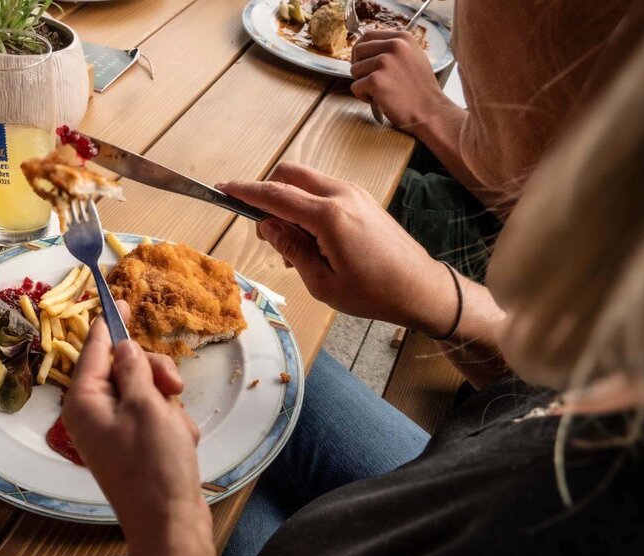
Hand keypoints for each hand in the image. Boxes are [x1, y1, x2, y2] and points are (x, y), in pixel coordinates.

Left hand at [61, 301, 214, 555]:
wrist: (169, 524)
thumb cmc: (154, 464)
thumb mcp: (147, 405)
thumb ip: (134, 369)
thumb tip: (122, 346)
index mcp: (84, 401)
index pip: (95, 349)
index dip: (110, 324)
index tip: (121, 300)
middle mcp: (92, 414)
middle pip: (125, 369)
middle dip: (153, 374)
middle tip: (173, 387)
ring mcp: (113, 433)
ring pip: (145, 392)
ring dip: (167, 403)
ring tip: (178, 428)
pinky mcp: (134, 448)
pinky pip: (154, 418)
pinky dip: (171, 425)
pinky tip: (180, 443)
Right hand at [219, 162, 458, 335]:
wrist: (421, 288)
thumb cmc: (372, 293)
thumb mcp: (321, 281)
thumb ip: (290, 248)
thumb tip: (267, 226)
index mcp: (328, 216)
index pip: (275, 195)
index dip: (245, 192)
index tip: (222, 188)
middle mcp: (341, 194)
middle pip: (290, 174)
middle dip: (268, 192)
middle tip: (265, 231)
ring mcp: (355, 193)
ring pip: (307, 181)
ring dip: (289, 202)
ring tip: (294, 246)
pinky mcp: (363, 199)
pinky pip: (324, 191)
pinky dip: (308, 205)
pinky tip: (314, 240)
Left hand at [350, 30, 449, 131]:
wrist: (430, 110)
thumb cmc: (420, 89)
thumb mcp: (413, 57)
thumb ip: (394, 49)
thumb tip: (369, 47)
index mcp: (402, 37)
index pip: (368, 36)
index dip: (361, 50)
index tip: (363, 62)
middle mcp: (394, 45)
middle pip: (358, 50)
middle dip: (359, 67)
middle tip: (370, 80)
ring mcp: (384, 62)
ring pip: (355, 70)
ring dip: (363, 83)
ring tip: (380, 91)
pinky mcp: (376, 80)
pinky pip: (355, 87)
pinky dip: (363, 96)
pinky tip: (379, 99)